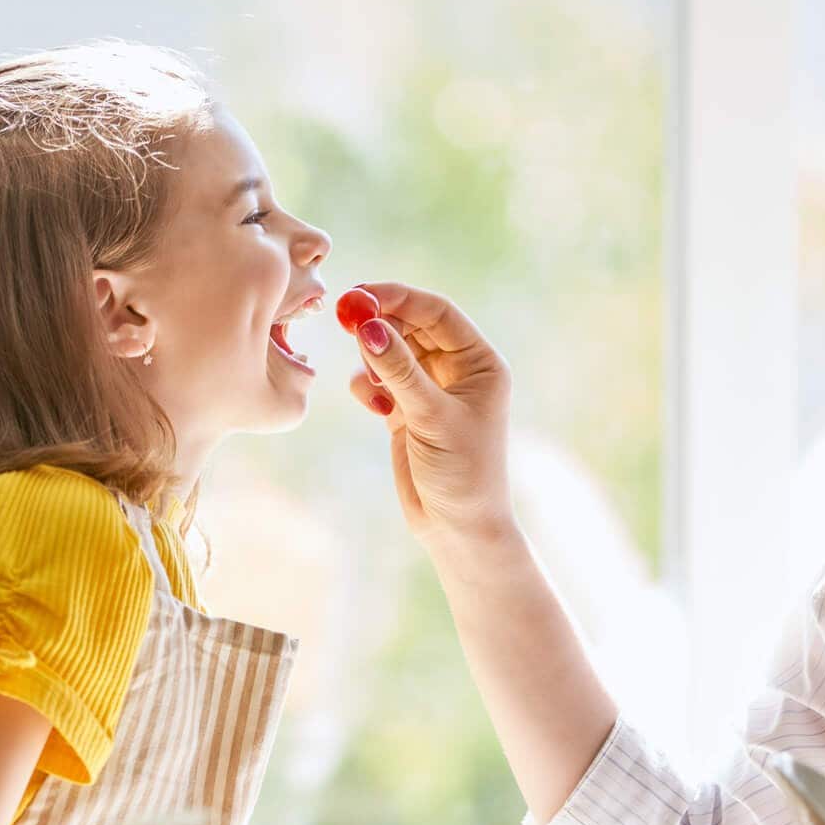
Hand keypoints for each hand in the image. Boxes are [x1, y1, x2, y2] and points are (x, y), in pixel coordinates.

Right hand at [342, 282, 515, 543]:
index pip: (437, 313)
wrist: (457, 529)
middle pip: (411, 325)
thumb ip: (398, 371)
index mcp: (479, 362)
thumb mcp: (431, 417)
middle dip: (380, 322)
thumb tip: (367, 325)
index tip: (361, 296)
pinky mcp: (405, 411)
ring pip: (391, 351)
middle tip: (344, 318)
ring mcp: (429, 390)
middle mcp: (457, 370)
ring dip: (374, 356)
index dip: (400, 299)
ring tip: (375, 386)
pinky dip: (368, 385)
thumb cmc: (463, 472)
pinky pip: (379, 380)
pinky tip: (374, 406)